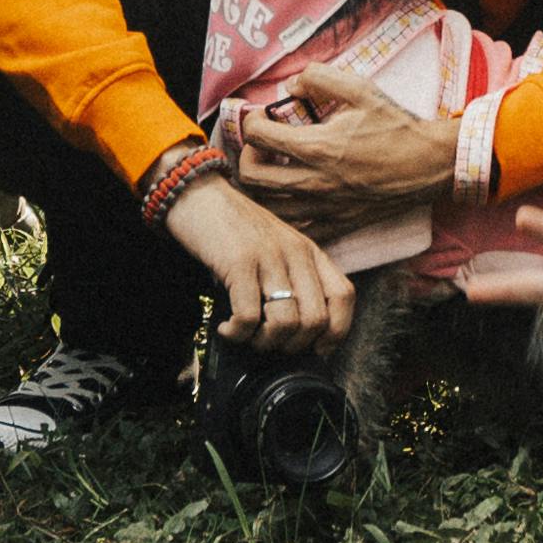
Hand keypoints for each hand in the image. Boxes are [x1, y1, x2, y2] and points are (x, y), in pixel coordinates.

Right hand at [167, 171, 353, 353]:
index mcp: (309, 251)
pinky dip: (237, 333)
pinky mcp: (239, 262)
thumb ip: (291, 278)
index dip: (335, 331)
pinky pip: (249, 316)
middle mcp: (295, 253)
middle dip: (292, 345)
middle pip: (316, 320)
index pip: (344, 296)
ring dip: (264, 343)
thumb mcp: (276, 248)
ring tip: (247, 337)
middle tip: (269, 343)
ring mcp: (269, 257)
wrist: (198, 194)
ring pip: (286, 323)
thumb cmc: (234, 229)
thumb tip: (296, 331)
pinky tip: (227, 328)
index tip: (315, 348)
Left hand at [221, 78, 455, 219]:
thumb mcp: (359, 89)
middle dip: (246, 157)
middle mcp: (314, 182)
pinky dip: (284, 216)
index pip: (257, 137)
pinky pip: (296, 231)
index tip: (265, 116)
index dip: (253, 121)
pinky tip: (292, 198)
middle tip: (261, 146)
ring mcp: (325, 208)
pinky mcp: (338, 224)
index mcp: (317, 147)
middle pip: (251, 178)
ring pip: (268, 209)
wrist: (429, 164)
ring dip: (261, 188)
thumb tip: (291, 86)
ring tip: (273, 171)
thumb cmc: (395, 126)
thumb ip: (319, 78)